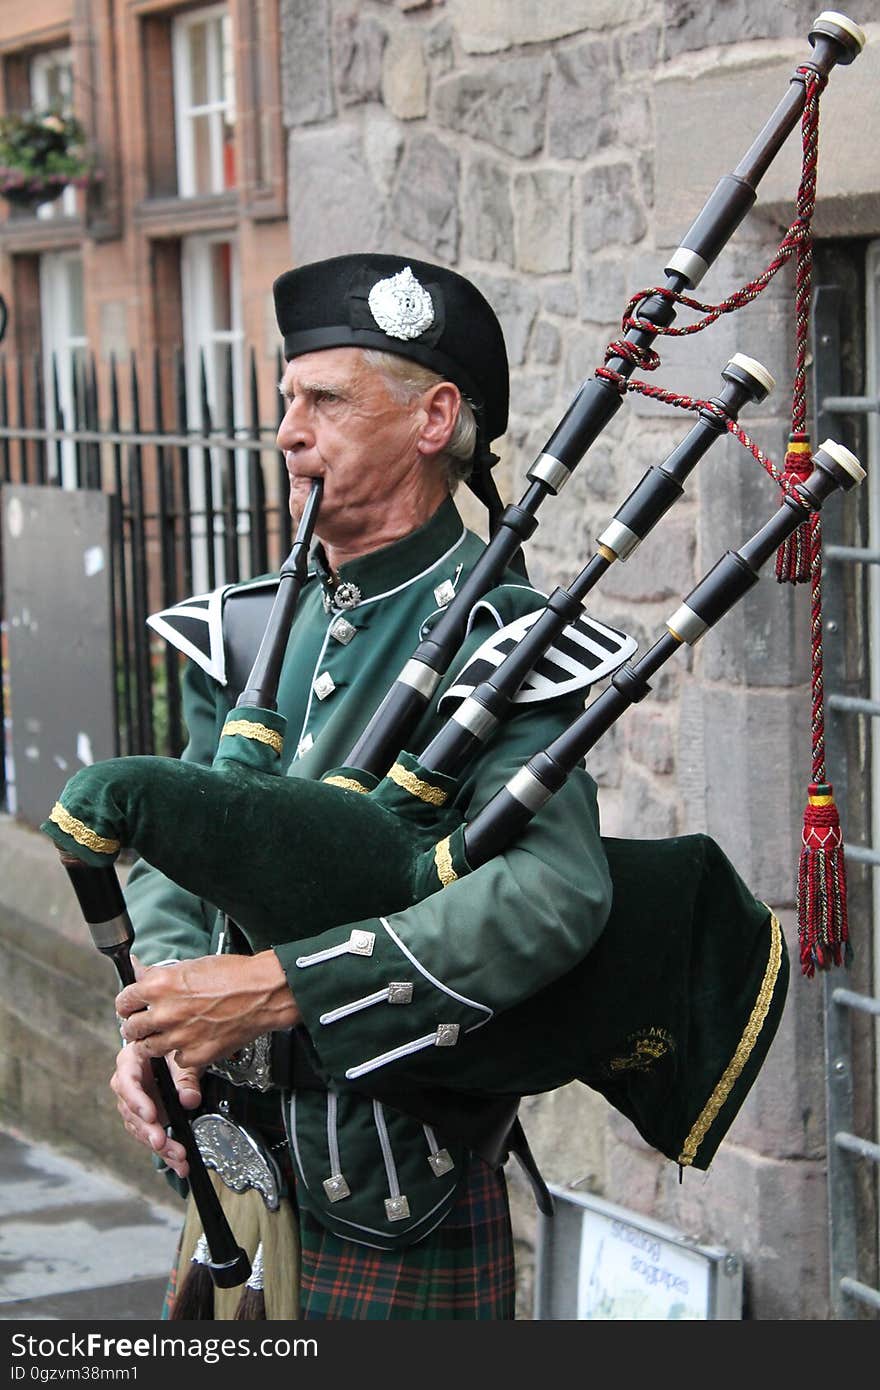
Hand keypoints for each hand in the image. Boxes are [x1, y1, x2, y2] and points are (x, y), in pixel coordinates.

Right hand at [109, 1039, 201, 1178]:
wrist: (175, 1051)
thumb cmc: (174, 1047)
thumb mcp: (183, 1056)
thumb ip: (186, 1077)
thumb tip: (189, 1100)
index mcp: (131, 1060)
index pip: (127, 1081)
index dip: (137, 1101)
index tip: (151, 1116)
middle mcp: (127, 1083)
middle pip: (131, 1110)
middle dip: (148, 1130)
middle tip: (161, 1142)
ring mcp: (134, 1102)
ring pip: (140, 1128)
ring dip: (159, 1145)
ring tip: (177, 1157)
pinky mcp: (143, 1118)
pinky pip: (150, 1136)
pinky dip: (165, 1151)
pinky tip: (177, 1162)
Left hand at [115, 950, 299, 1069]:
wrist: (263, 992)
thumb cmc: (233, 975)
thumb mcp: (190, 965)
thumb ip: (160, 975)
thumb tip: (140, 972)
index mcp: (159, 985)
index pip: (123, 1001)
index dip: (127, 1005)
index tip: (131, 1008)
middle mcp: (164, 1012)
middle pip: (131, 1029)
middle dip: (136, 1027)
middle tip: (145, 1026)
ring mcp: (179, 1036)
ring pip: (148, 1049)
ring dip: (154, 1043)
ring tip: (166, 1036)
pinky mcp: (195, 1055)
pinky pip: (176, 1060)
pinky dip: (181, 1054)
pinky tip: (191, 1042)